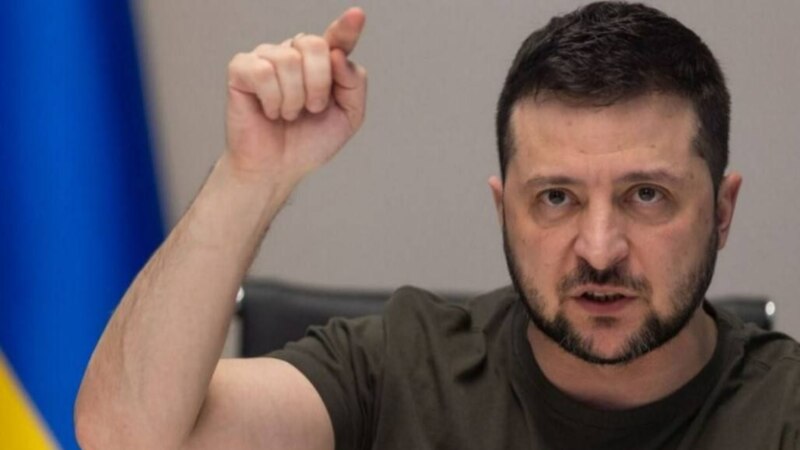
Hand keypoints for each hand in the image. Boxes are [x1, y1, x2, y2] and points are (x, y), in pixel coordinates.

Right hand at [224, 8, 366, 184]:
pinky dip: (272, 99)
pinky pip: (263, 71)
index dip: (346, 27)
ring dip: (294, 99)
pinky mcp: (241, 69)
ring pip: (289, 59)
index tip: (356, 15)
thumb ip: (354, 84)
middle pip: (314, 44)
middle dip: (319, 83)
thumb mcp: (348, 117)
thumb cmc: (309, 142)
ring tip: (289, 114)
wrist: (277, 169)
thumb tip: (338, 55)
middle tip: (312, 109)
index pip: (337, 38)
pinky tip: (269, 111)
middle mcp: (294, 54)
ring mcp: (266, 59)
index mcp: (323, 64)